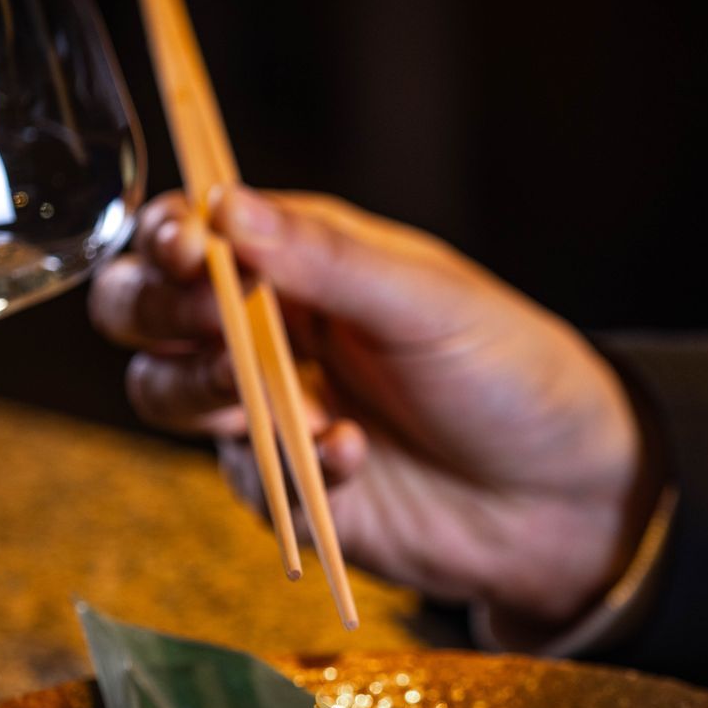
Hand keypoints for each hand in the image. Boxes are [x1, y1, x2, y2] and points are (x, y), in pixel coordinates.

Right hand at [89, 187, 654, 629]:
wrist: (564, 501)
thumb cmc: (511, 375)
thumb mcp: (430, 302)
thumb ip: (326, 259)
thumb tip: (226, 206)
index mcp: (301, 258)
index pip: (194, 229)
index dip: (169, 234)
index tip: (185, 248)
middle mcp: (267, 328)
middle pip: (143, 308)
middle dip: (157, 312)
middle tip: (213, 324)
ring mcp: (266, 410)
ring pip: (163, 391)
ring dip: (206, 390)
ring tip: (288, 401)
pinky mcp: (283, 489)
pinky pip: (241, 475)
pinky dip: (289, 467)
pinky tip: (353, 459)